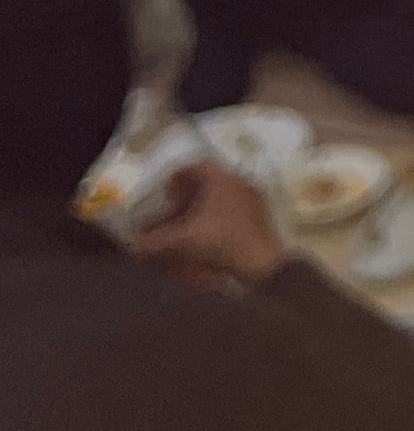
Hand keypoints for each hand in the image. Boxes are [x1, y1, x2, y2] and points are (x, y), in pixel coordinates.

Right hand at [126, 161, 287, 287]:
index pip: (199, 165)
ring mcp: (255, 199)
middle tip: (173, 208)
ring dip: (203, 206)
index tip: (166, 190)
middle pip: (210, 181)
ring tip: (187, 224)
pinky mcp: (262, 216)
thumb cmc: (221, 243)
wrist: (262, 265)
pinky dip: (218, 216)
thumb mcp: (183, 241)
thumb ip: (155, 242)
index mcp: (223, 179)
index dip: (179, 175)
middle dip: (188, 194)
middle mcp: (241, 182)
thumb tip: (133, 247)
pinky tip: (208, 234)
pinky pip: (235, 208)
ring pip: (223, 195)